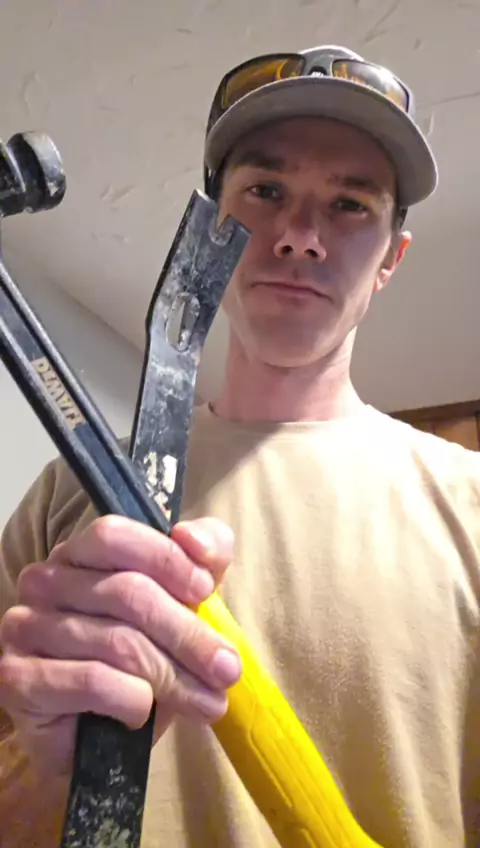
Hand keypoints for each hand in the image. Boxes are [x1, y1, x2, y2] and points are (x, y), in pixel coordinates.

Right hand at [0, 515, 240, 774]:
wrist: (100, 738)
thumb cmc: (143, 661)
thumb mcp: (185, 602)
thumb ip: (203, 558)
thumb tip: (194, 539)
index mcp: (78, 553)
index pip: (114, 535)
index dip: (166, 559)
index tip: (207, 590)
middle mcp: (43, 582)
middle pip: (127, 593)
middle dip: (188, 634)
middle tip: (227, 669)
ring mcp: (24, 628)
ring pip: (118, 643)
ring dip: (175, 677)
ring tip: (209, 702)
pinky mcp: (18, 679)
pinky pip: (93, 681)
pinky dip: (133, 701)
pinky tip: (143, 713)